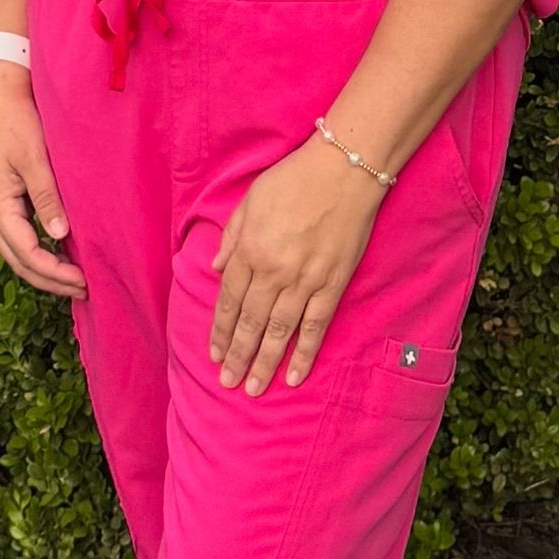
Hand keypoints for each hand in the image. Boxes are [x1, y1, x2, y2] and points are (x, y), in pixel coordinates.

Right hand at [0, 62, 86, 300]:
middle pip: (19, 260)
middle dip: (49, 280)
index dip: (53, 272)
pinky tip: (61, 249)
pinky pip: (22, 233)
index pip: (25, 253)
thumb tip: (59, 233)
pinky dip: (40, 248)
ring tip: (74, 279)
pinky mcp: (7, 195)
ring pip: (18, 250)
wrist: (1, 92)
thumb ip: (46, 195)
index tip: (83, 281)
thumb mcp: (33, 157)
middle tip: (83, 290)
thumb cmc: (17, 120)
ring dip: (44, 268)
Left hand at [208, 134, 386, 394]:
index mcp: (250, 249)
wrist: (344, 169)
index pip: (229, 300)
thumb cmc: (294, 178)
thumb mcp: (251, 199)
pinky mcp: (332, 284)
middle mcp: (273, 270)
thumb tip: (215, 268)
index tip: (215, 355)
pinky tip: (294, 376)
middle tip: (228, 383)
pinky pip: (316, 326)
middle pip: (250, 322)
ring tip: (253, 388)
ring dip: (264, 363)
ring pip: (279, 331)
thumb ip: (232, 235)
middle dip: (238, 356)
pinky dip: (304, 354)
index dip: (221, 331)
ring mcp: (304, 280)